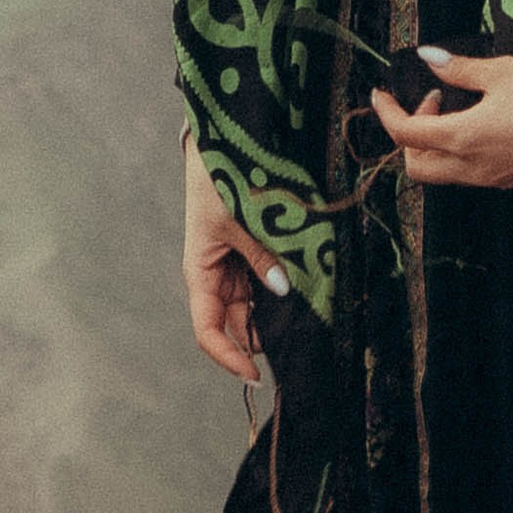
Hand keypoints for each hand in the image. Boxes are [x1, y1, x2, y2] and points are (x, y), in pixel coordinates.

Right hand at [181, 131, 289, 384]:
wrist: (225, 136)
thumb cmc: (219, 176)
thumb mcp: (238, 218)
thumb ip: (262, 256)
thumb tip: (283, 291)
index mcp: (200, 272)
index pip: (208, 331)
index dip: (229, 357)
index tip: (257, 376)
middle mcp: (217, 275)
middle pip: (238, 324)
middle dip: (264, 338)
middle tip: (301, 346)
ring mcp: (237, 264)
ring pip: (258, 307)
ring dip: (280, 314)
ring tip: (311, 317)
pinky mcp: (255, 250)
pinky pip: (271, 281)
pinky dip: (287, 289)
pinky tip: (310, 289)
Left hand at [370, 30, 512, 191]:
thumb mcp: (503, 71)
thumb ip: (459, 69)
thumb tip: (427, 58)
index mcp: (466, 138)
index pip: (406, 134)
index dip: (386, 112)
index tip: (380, 91)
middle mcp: (475, 168)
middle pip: (417, 167)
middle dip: (409, 136)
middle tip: (429, 99)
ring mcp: (496, 180)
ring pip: (444, 174)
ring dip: (436, 144)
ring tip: (458, 106)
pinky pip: (471, 175)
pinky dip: (461, 152)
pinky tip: (484, 122)